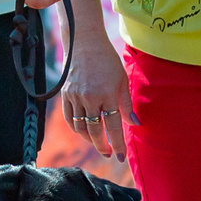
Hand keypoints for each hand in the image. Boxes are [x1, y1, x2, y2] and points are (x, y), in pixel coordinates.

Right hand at [61, 38, 135, 160]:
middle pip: (95, 130)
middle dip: (103, 146)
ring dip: (89, 139)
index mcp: (107, 94)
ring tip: (98, 143)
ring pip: (80, 127)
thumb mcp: (122, 80)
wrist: (84, 43)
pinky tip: (84, 132)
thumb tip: (134, 124)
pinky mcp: (65, 95)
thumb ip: (126, 104)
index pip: (114, 126)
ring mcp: (75, 96)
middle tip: (108, 153)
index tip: (120, 157)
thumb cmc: (107, 60)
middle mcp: (90, 97)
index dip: (117, 143)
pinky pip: (69, 118)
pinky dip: (76, 128)